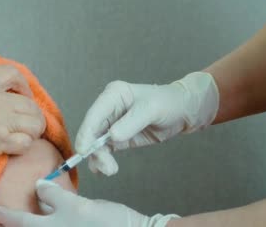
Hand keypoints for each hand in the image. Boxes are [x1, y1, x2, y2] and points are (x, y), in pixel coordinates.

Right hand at [0, 65, 46, 190]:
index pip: (13, 74)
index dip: (23, 86)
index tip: (23, 96)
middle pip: (30, 104)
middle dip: (32, 115)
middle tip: (25, 123)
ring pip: (35, 123)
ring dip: (32, 131)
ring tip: (22, 136)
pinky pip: (26, 143)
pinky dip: (23, 146)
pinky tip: (13, 148)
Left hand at [0, 180, 177, 226]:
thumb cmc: (107, 224)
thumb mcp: (77, 207)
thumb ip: (54, 197)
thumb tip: (38, 187)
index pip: (23, 223)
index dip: (7, 217)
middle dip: (16, 222)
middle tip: (0, 215)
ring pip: (42, 225)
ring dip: (32, 220)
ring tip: (23, 212)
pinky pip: (56, 223)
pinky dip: (49, 216)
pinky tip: (50, 207)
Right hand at [76, 72, 218, 175]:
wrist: (182, 111)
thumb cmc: (168, 103)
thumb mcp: (151, 109)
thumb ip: (132, 122)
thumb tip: (112, 136)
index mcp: (113, 94)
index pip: (94, 114)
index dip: (86, 132)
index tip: (83, 150)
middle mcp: (109, 108)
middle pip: (92, 130)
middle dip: (94, 149)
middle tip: (105, 166)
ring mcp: (112, 123)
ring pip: (96, 142)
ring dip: (99, 158)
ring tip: (110, 170)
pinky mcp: (117, 137)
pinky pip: (105, 149)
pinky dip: (103, 159)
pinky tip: (105, 170)